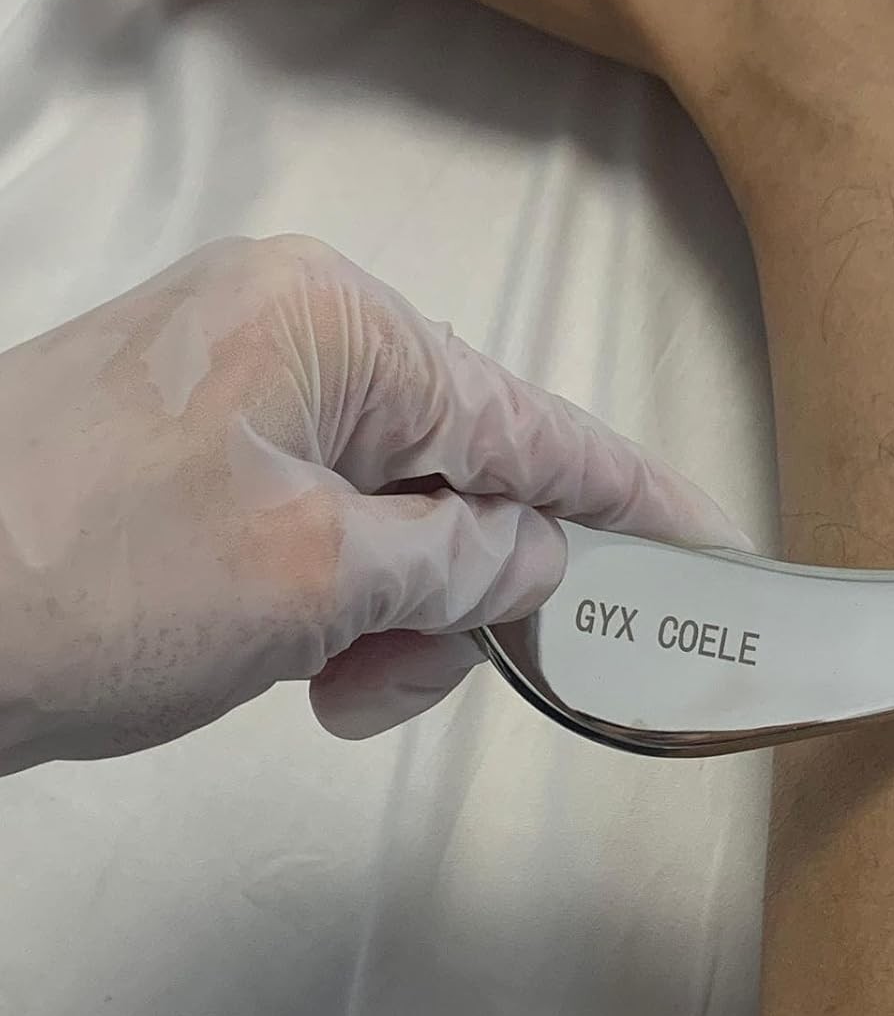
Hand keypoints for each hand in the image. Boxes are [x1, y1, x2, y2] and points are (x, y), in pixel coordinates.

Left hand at [0, 235, 748, 773]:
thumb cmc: (63, 579)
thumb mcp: (310, 578)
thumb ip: (459, 558)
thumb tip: (541, 550)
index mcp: (332, 326)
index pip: (529, 421)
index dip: (630, 498)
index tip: (708, 544)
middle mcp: (296, 340)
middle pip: (465, 475)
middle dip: (468, 594)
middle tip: (422, 676)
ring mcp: (247, 399)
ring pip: (401, 521)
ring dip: (396, 621)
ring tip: (333, 690)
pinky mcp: (208, 461)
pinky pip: (333, 534)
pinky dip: (342, 612)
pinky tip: (301, 668)